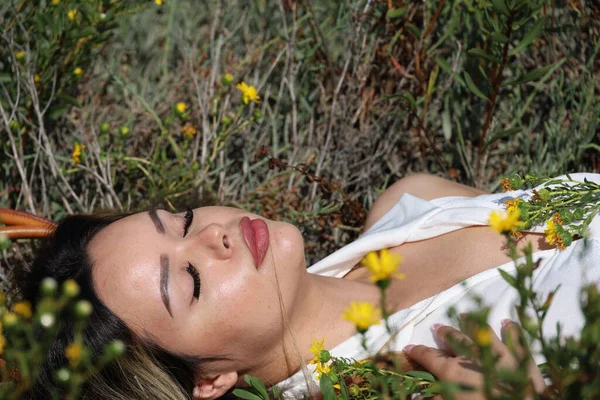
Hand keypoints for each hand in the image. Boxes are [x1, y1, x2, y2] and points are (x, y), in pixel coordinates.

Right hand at [403, 319, 546, 399]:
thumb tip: (422, 396)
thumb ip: (437, 397)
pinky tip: (507, 323)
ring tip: (464, 316)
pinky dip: (512, 332)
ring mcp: (500, 356)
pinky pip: (517, 342)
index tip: (409, 347)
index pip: (431, 358)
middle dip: (444, 333)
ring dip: (472, 324)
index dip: (418, 352)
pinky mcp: (524, 362)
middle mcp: (473, 358)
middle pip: (455, 341)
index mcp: (453, 372)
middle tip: (438, 327)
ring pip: (483, 334)